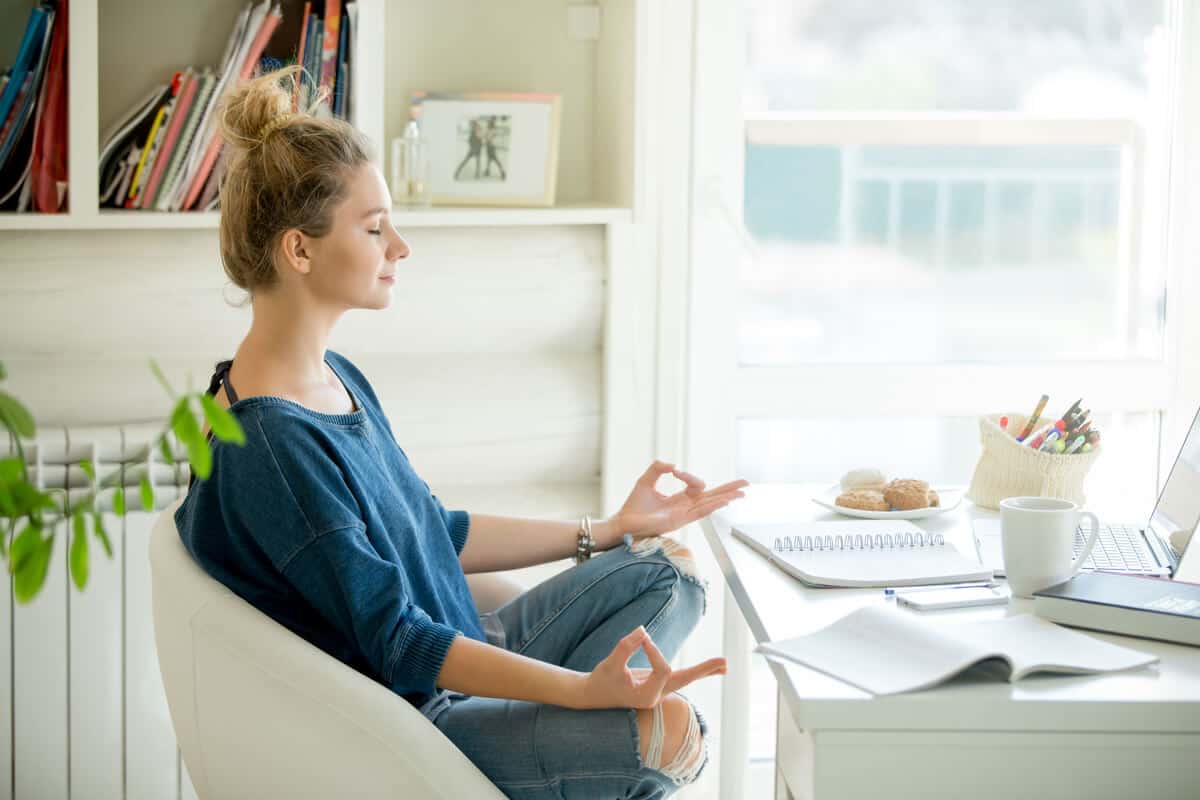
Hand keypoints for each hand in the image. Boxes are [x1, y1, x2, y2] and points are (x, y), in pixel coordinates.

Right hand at [575, 625, 726, 709]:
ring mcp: (657, 692)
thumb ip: (625, 647)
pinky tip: (710, 669)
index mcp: (646, 696)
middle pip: (685, 681)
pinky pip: (678, 678)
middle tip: (725, 663)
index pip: (662, 668)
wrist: (592, 696)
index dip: (654, 650)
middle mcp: (655, 696)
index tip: (641, 638)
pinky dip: (694, 672)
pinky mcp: (656, 685)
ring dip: (704, 671)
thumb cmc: (601, 680)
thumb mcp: (610, 663)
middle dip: (703, 670)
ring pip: (684, 680)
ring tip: (724, 665)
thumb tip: (643, 630)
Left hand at [614, 460, 748, 540]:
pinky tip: (724, 501)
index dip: (689, 476)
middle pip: (712, 497)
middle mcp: (685, 508)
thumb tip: (673, 464)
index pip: (695, 485)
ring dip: (726, 497)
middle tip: (746, 484)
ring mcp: (683, 515)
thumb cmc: (634, 506)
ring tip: (741, 492)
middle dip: (729, 490)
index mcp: (679, 499)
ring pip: (709, 504)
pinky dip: (712, 506)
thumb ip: (658, 468)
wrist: (623, 522)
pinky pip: (699, 513)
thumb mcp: (646, 480)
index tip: (675, 471)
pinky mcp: (678, 522)